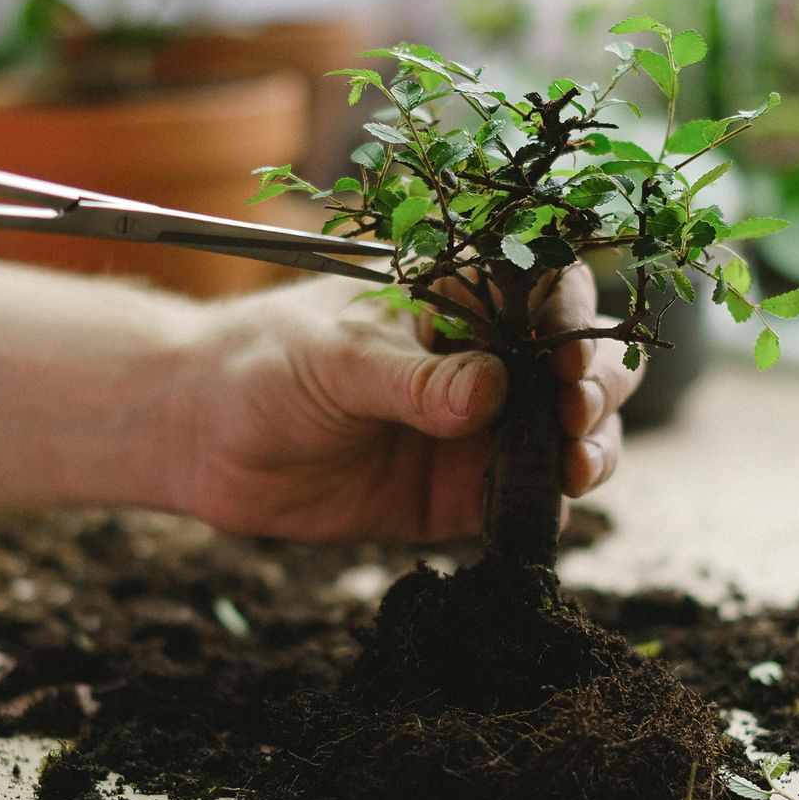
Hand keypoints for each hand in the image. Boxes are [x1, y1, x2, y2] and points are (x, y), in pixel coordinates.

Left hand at [172, 265, 642, 542]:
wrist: (202, 439)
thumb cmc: (262, 364)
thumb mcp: (336, 359)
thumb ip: (414, 381)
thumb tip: (490, 394)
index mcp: (457, 299)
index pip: (544, 293)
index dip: (572, 319)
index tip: (569, 357)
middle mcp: (482, 362)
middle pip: (578, 365)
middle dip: (597, 387)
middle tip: (574, 414)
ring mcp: (478, 430)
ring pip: (570, 435)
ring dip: (592, 447)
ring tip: (576, 465)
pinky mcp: (461, 496)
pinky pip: (529, 502)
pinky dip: (553, 506)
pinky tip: (552, 506)